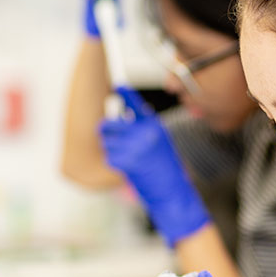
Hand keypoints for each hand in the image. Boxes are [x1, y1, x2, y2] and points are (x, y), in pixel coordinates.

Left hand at [100, 87, 210, 246]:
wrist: (172, 190)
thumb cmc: (166, 167)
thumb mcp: (161, 141)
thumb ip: (145, 127)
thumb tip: (125, 113)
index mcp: (154, 126)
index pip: (136, 104)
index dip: (126, 93)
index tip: (118, 86)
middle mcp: (144, 133)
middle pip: (110, 124)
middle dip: (105, 129)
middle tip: (104, 131)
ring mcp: (134, 147)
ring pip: (107, 142)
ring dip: (111, 149)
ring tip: (125, 156)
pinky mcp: (127, 162)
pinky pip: (109, 157)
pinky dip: (114, 162)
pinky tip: (126, 167)